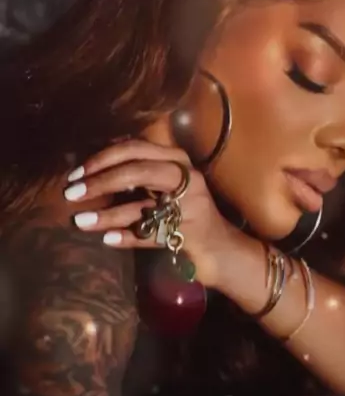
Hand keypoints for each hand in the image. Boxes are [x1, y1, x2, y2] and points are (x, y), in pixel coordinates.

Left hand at [63, 139, 256, 287]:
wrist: (220, 246)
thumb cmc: (185, 210)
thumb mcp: (165, 182)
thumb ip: (138, 170)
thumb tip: (91, 168)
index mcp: (177, 160)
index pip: (135, 148)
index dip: (102, 158)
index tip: (76, 172)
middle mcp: (187, 178)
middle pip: (138, 171)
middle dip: (100, 181)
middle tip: (72, 193)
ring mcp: (190, 207)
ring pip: (141, 207)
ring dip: (106, 215)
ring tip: (80, 221)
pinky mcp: (189, 235)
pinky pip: (150, 236)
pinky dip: (127, 237)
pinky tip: (107, 240)